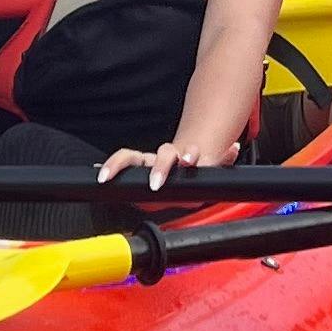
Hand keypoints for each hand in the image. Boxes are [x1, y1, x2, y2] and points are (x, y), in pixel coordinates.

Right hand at [96, 140, 217, 193]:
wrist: (183, 161)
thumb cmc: (196, 166)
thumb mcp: (212, 165)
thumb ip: (223, 159)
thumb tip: (232, 148)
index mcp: (181, 157)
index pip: (183, 153)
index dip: (186, 156)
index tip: (188, 161)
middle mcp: (163, 157)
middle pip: (157, 155)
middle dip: (157, 167)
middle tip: (156, 182)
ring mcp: (147, 162)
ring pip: (130, 157)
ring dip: (118, 163)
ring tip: (105, 174)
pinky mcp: (136, 169)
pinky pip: (120, 165)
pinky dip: (110, 167)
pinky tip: (99, 173)